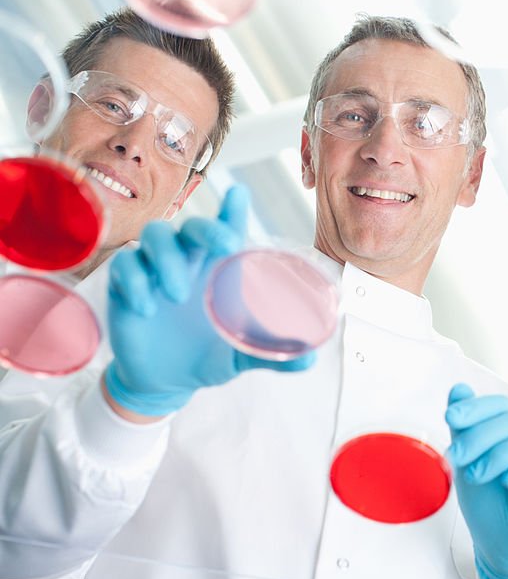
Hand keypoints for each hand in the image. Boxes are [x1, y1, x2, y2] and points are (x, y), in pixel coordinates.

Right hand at [105, 186, 314, 417]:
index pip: (228, 230)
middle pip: (192, 226)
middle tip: (224, 246)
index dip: (232, 210)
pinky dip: (135, 281)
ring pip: (155, 236)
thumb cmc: (208, 356)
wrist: (165, 384)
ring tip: (179, 293)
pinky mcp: (125, 285)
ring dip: (167, 258)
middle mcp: (189, 261)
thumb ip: (273, 354)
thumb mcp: (241, 356)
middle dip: (207, 229)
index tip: (240, 194)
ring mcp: (156, 270)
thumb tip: (311, 361)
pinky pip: (125, 265)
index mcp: (219, 269)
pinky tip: (146, 307)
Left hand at [445, 383, 507, 578]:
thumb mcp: (466, 462)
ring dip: (498, 455)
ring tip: (476, 476)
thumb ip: (463, 428)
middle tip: (455, 456)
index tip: (451, 417)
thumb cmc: (486, 503)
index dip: (477, 407)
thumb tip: (458, 389)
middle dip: (479, 435)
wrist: (498, 546)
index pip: (500, 406)